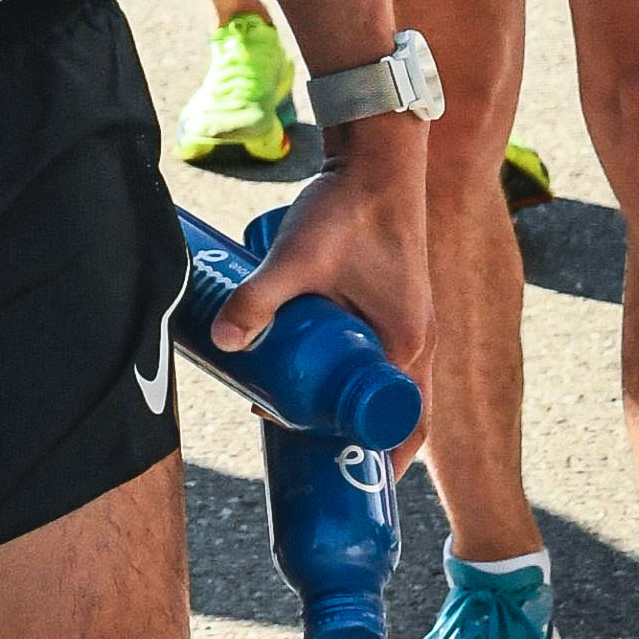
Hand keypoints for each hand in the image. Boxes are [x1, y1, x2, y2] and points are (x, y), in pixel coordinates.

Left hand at [206, 117, 434, 429]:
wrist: (374, 155)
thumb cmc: (349, 206)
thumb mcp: (298, 258)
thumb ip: (260, 299)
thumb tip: (223, 341)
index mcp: (408, 342)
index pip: (406, 422)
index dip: (381, 458)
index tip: (348, 483)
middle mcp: (415, 338)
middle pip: (390, 409)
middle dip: (351, 434)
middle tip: (301, 449)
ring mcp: (404, 320)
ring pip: (377, 381)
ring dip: (344, 402)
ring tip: (292, 414)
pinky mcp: (386, 302)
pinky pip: (371, 354)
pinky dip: (346, 373)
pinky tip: (305, 371)